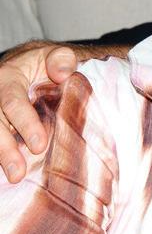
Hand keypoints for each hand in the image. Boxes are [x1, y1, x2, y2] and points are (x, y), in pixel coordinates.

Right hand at [0, 45, 76, 181]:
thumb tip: (63, 73)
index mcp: (8, 78)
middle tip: (18, 172)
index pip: (12, 101)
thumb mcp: (57, 55)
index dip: (24, 123)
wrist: (33, 67)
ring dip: (0, 155)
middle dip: (5, 148)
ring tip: (14, 177)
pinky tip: (6, 172)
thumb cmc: (48, 64)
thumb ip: (62, 59)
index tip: (40, 145)